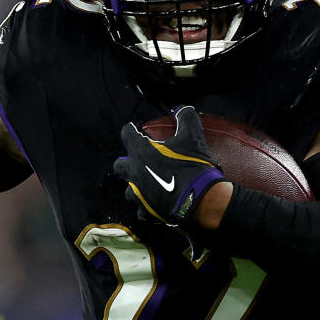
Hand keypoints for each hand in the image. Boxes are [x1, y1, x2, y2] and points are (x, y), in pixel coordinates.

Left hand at [113, 106, 225, 225]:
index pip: (126, 134)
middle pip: (119, 165)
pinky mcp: (147, 212)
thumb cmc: (193, 166)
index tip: (135, 129)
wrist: (200, 200)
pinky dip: (147, 206)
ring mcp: (139, 195)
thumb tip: (182, 108)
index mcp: (141, 152)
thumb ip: (186, 118)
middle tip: (139, 160)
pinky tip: (156, 204)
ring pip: (128, 191)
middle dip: (126, 161)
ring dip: (136, 186)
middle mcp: (134, 173)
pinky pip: (141, 210)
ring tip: (148, 184)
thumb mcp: (193, 136)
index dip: (131, 130)